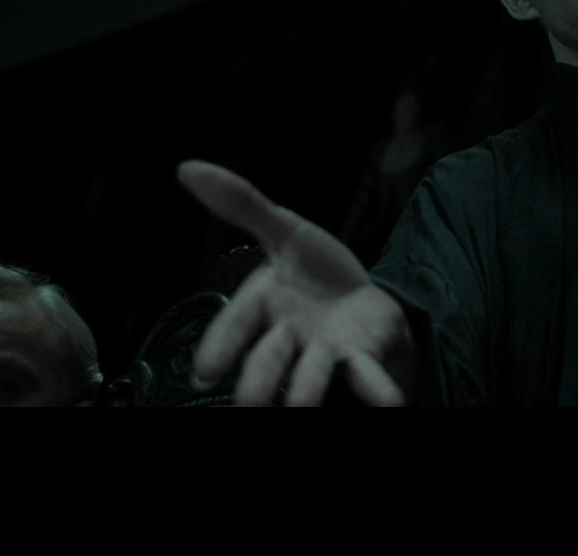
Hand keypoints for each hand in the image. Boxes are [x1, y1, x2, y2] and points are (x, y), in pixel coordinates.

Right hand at [178, 160, 413, 405]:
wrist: (361, 297)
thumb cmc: (312, 271)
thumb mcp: (283, 230)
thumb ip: (241, 204)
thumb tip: (187, 167)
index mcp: (263, 306)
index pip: (235, 325)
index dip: (219, 347)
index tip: (204, 371)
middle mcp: (289, 338)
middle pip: (269, 360)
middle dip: (258, 380)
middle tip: (248, 404)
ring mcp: (325, 352)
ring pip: (312, 376)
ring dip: (305, 394)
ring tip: (299, 410)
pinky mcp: (362, 356)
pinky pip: (367, 376)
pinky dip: (377, 391)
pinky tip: (389, 403)